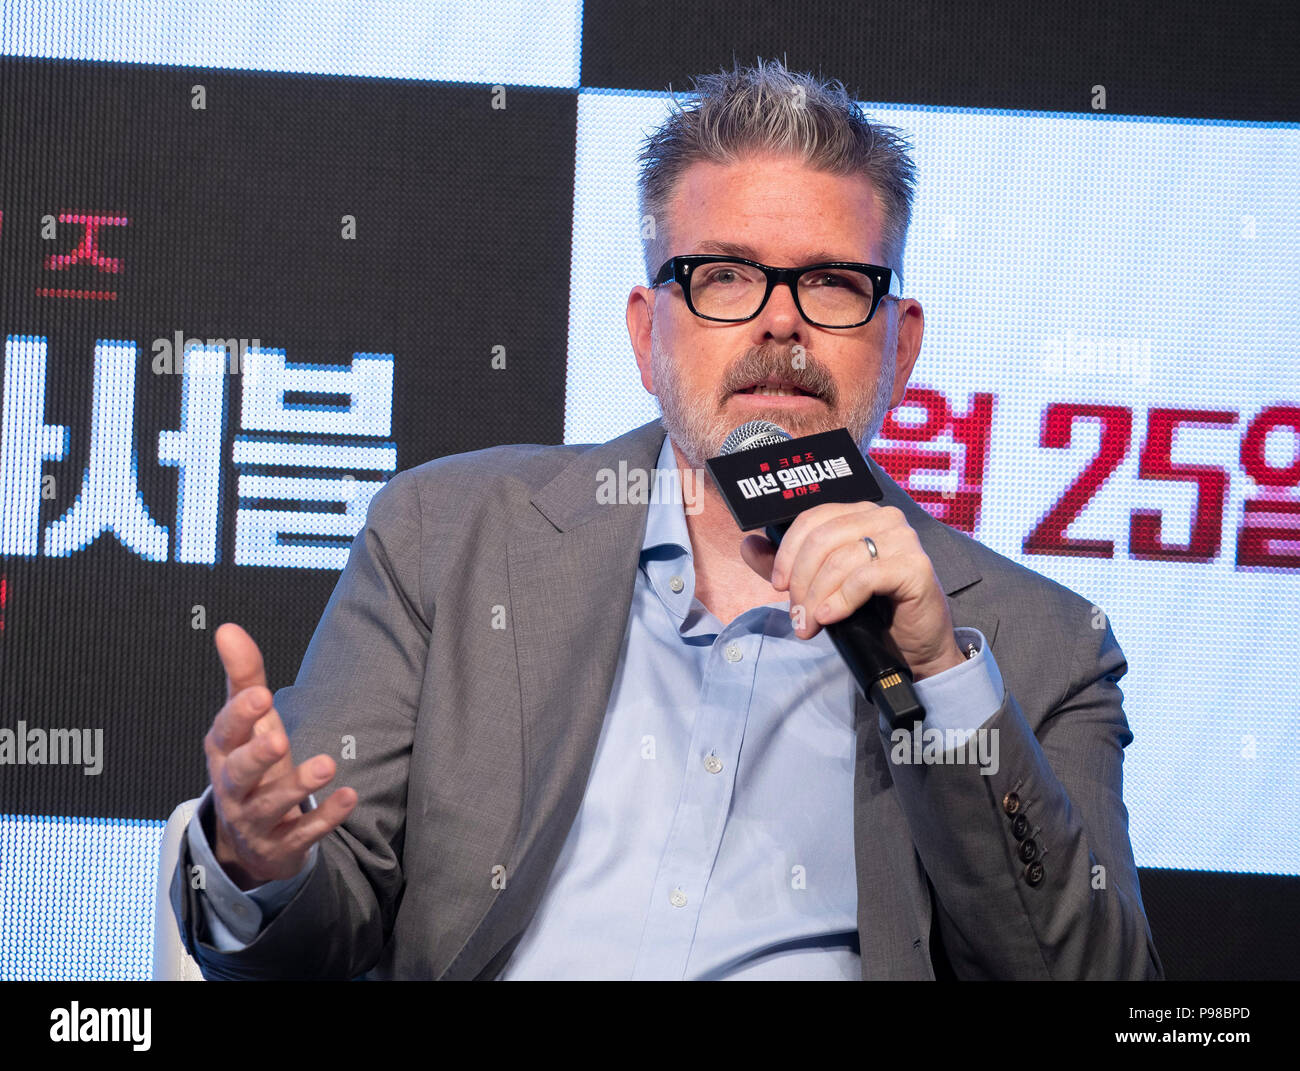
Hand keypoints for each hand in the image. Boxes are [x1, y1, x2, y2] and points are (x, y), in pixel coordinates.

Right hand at [204, 623, 356, 889]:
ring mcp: (256, 821)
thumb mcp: (249, 722)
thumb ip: (243, 675)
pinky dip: (325, 818)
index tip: (259, 695)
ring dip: (298, 786)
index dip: (240, 716)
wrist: (250, 840)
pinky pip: (303, 834)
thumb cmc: (253, 765)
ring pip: (271, 806)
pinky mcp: (283, 845)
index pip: (225, 733)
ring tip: (326, 765)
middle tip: (277, 738)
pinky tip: (349, 797)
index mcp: (224, 753)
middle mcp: (234, 788)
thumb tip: (228, 628)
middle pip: (238, 773)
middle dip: (256, 756)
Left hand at [740, 502, 964, 680]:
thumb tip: (748, 544)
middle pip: (822, 539)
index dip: (788, 551)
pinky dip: (841, 600)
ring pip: (840, 560)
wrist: (915, 644)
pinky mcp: (915, 566)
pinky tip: (831, 617)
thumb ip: (785, 565)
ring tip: (811, 624)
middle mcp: (883, 518)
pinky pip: (864, 577)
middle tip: (797, 615)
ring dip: (817, 597)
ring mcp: (903, 539)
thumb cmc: (871, 610)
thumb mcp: (821, 585)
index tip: (778, 584)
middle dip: (801, 581)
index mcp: (860, 513)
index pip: (812, 518)